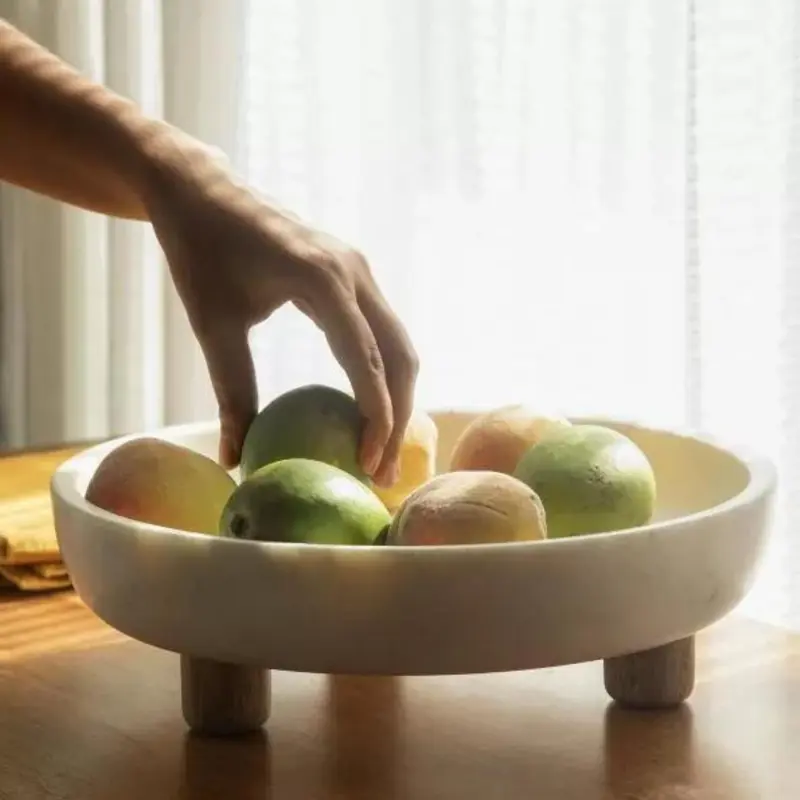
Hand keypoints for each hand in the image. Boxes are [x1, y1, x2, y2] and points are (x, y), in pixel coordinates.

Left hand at [139, 137, 418, 486]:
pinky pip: (382, 332)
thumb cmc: (201, 252)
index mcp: (322, 277)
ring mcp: (359, 270)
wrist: (203, 191)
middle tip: (382, 473)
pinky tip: (369, 410)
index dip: (375, 415)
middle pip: (398, 355)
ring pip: (398, 345)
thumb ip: (231, 391)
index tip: (367, 464)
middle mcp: (354, 271)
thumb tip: (233, 460)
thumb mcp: (213, 325)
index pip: (365, 357)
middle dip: (398, 416)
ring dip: (397, 398)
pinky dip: (384, 375)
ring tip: (381, 452)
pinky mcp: (353, 275)